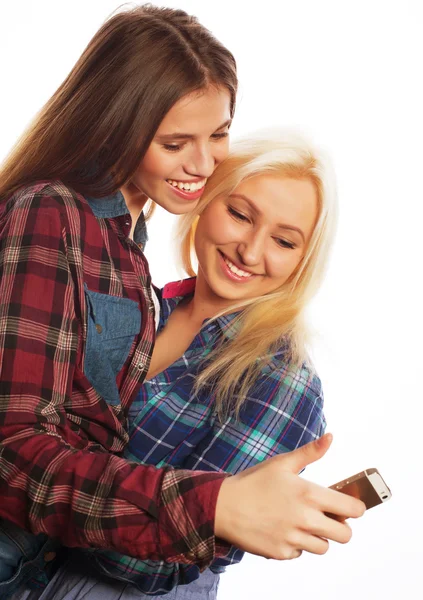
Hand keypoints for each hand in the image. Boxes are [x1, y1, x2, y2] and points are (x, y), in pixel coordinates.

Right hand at [214, 433, 365, 559]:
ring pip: (324, 547)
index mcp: (309, 494)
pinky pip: (300, 554)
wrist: (222, 506)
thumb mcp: (282, 463)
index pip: (352, 510)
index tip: (348, 506)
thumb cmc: (253, 481)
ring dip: (318, 537)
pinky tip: (283, 530)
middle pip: (345, 535)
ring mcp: (293, 539)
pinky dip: (296, 545)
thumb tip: (330, 437)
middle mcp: (305, 519)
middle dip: (340, 526)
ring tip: (302, 522)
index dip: (355, 508)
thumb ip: (310, 452)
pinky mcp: (281, 553)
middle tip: (327, 517)